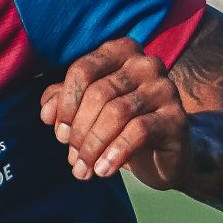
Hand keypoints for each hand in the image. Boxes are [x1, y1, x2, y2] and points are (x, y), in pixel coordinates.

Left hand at [39, 36, 191, 188]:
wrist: (163, 158)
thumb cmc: (120, 129)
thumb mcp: (87, 113)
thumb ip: (63, 104)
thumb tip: (47, 112)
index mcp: (121, 52)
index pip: (83, 70)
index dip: (66, 104)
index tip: (60, 133)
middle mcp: (146, 64)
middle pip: (99, 94)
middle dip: (79, 131)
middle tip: (73, 159)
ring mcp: (164, 88)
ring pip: (117, 113)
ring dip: (93, 147)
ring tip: (84, 170)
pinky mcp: (176, 117)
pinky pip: (138, 131)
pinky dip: (115, 153)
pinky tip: (104, 171)